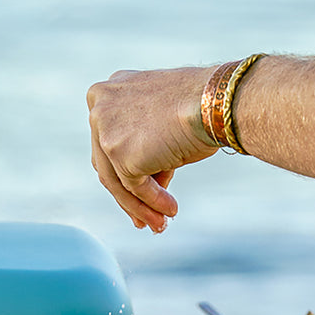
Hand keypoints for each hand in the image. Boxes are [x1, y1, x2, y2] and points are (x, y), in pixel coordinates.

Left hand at [87, 65, 216, 231]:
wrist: (214, 102)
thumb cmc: (202, 107)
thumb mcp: (164, 125)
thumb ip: (146, 147)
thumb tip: (145, 183)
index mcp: (109, 92)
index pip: (109, 140)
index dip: (124, 170)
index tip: (139, 192)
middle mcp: (99, 106)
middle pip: (107, 163)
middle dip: (128, 195)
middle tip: (145, 217)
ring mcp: (105, 129)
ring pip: (117, 180)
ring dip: (139, 206)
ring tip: (160, 222)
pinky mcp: (117, 152)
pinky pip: (134, 187)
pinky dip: (152, 202)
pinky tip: (170, 211)